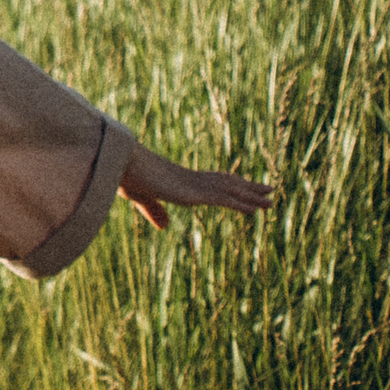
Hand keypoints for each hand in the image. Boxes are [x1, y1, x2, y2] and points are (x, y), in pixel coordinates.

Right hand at [117, 141, 275, 230]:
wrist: (118, 162)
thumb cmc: (125, 176)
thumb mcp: (142, 198)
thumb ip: (155, 211)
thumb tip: (165, 226)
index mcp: (181, 179)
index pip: (212, 182)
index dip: (230, 184)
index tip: (244, 186)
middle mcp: (192, 180)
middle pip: (227, 182)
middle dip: (248, 186)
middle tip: (269, 189)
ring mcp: (194, 185)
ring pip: (230, 190)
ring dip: (252, 195)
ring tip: (271, 199)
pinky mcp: (193, 193)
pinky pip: (223, 200)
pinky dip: (240, 204)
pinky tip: (255, 209)